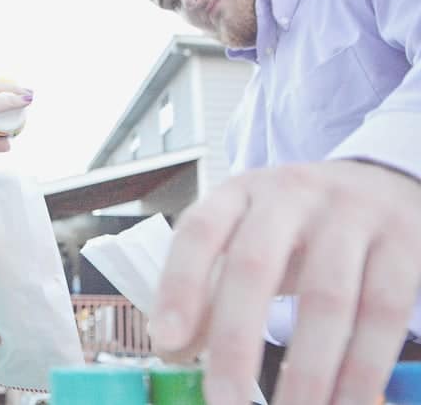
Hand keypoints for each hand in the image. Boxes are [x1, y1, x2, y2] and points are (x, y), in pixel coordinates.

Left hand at [148, 160, 420, 404]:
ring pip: (325, 298)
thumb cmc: (297, 225)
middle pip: (254, 266)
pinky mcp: (404, 242)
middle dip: (235, 342)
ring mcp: (351, 213)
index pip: (199, 231)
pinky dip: (362, 369)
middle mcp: (291, 194)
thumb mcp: (246, 239)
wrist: (382, 182)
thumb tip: (174, 350)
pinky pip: (383, 313)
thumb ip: (208, 289)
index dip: (180, 286)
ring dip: (306, 371)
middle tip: (224, 401)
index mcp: (239, 193)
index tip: (167, 343)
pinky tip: (343, 404)